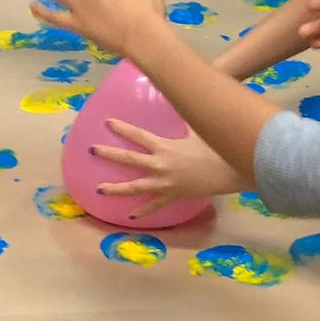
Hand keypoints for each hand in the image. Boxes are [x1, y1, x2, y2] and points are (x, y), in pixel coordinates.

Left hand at [94, 117, 241, 216]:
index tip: (107, 123)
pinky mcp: (171, 196)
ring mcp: (163, 183)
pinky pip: (154, 206)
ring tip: (99, 189)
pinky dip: (142, 211)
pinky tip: (130, 215)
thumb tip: (183, 105)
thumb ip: (184, 122)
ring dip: (115, 188)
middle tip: (92, 150)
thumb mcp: (196, 132)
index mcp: (164, 147)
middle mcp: (159, 165)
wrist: (226, 172)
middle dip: (109, 153)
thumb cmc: (213, 149)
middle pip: (128, 158)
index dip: (122, 128)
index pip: (138, 135)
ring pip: (134, 187)